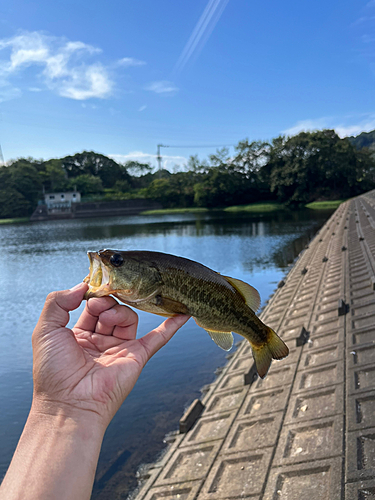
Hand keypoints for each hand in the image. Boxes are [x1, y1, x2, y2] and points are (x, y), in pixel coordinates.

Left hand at [31, 282, 189, 428]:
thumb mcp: (44, 330)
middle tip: (98, 304)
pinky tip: (181, 314)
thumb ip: (57, 302)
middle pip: (111, 308)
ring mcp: (120, 348)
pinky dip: (170, 326)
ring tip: (107, 321)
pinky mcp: (137, 357)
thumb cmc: (53, 372)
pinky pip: (157, 338)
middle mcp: (100, 341)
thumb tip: (82, 285)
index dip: (92, 294)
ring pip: (128, 317)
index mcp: (78, 334)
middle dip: (105, 301)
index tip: (90, 288)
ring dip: (118, 312)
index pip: (91, 305)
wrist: (68, 405)